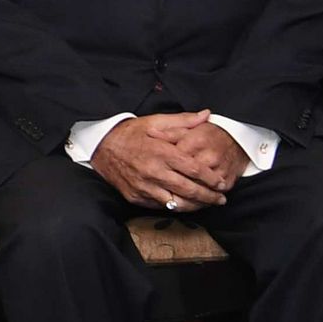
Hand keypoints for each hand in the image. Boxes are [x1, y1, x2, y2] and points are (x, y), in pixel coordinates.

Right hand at [90, 114, 231, 210]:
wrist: (100, 147)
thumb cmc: (130, 133)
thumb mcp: (155, 121)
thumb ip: (183, 120)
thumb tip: (206, 115)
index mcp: (161, 152)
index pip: (194, 169)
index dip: (211, 178)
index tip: (222, 183)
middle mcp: (153, 172)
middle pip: (189, 190)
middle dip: (209, 197)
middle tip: (221, 199)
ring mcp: (144, 187)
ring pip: (176, 203)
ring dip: (195, 206)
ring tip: (207, 204)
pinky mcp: (136, 197)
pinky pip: (160, 206)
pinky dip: (175, 206)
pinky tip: (185, 204)